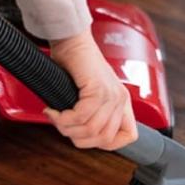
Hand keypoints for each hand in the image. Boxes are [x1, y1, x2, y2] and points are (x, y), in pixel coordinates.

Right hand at [44, 29, 137, 150]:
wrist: (71, 40)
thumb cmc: (75, 64)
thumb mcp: (89, 94)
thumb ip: (92, 114)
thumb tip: (80, 136)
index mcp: (122, 102)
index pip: (129, 136)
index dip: (106, 143)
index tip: (85, 136)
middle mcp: (120, 100)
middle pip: (104, 138)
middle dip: (78, 138)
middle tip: (62, 125)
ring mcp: (112, 95)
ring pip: (91, 129)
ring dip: (67, 128)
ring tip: (56, 117)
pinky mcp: (98, 89)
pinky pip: (81, 116)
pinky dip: (64, 118)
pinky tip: (55, 111)